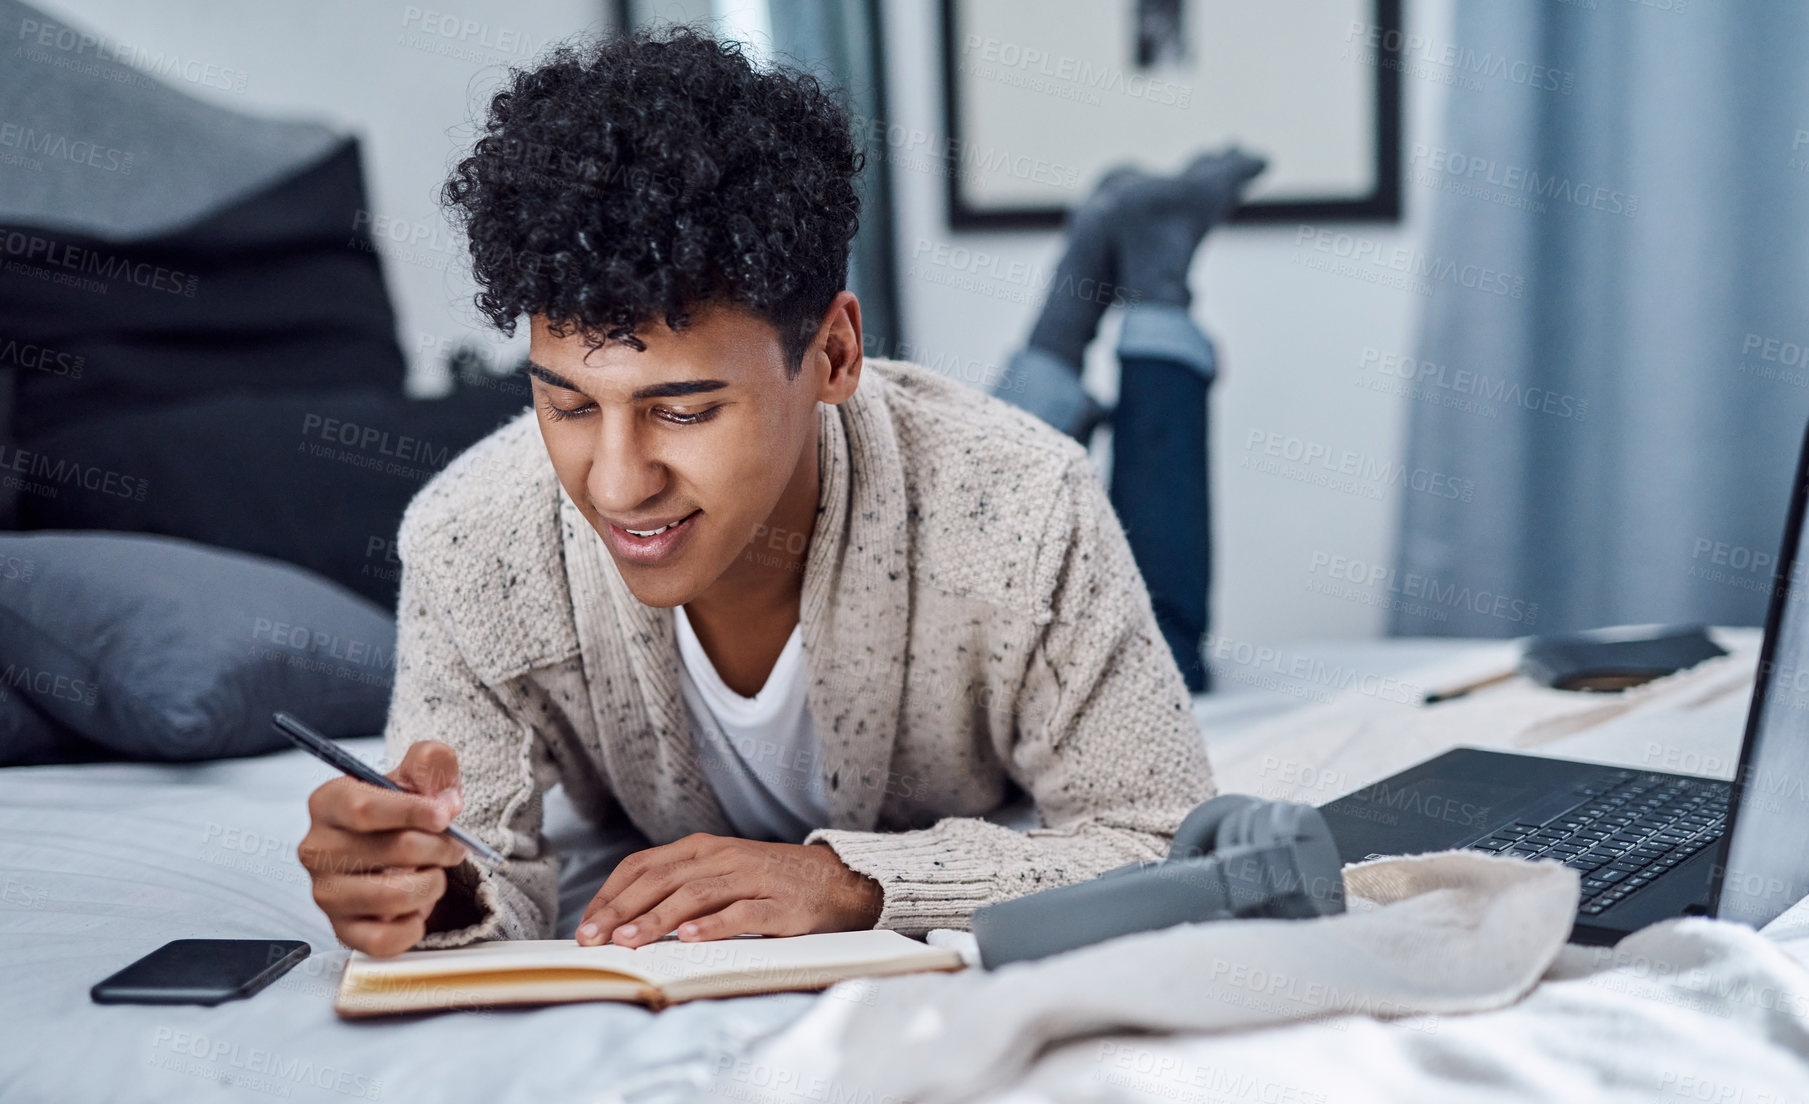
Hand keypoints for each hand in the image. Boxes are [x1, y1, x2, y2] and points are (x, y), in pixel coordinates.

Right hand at [300, 740, 468, 956]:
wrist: (400, 850)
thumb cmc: (404, 811)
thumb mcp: (420, 773)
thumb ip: (433, 762)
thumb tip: (444, 799)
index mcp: (329, 802)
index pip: (365, 808)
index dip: (413, 812)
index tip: (445, 816)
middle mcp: (317, 849)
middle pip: (393, 850)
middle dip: (439, 848)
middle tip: (455, 847)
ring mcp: (325, 893)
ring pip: (394, 897)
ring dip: (431, 886)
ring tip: (432, 875)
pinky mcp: (341, 930)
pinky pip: (384, 941)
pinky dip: (414, 926)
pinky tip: (416, 909)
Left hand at [575, 834, 883, 947]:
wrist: (833, 880)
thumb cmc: (766, 881)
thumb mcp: (717, 874)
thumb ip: (677, 887)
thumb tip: (620, 921)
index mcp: (701, 849)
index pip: (643, 865)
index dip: (610, 894)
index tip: (585, 925)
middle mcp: (722, 858)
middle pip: (661, 880)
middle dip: (621, 910)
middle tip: (593, 938)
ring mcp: (751, 878)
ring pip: (695, 894)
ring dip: (658, 918)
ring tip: (629, 941)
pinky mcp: (780, 904)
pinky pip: (743, 912)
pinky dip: (714, 925)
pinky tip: (691, 938)